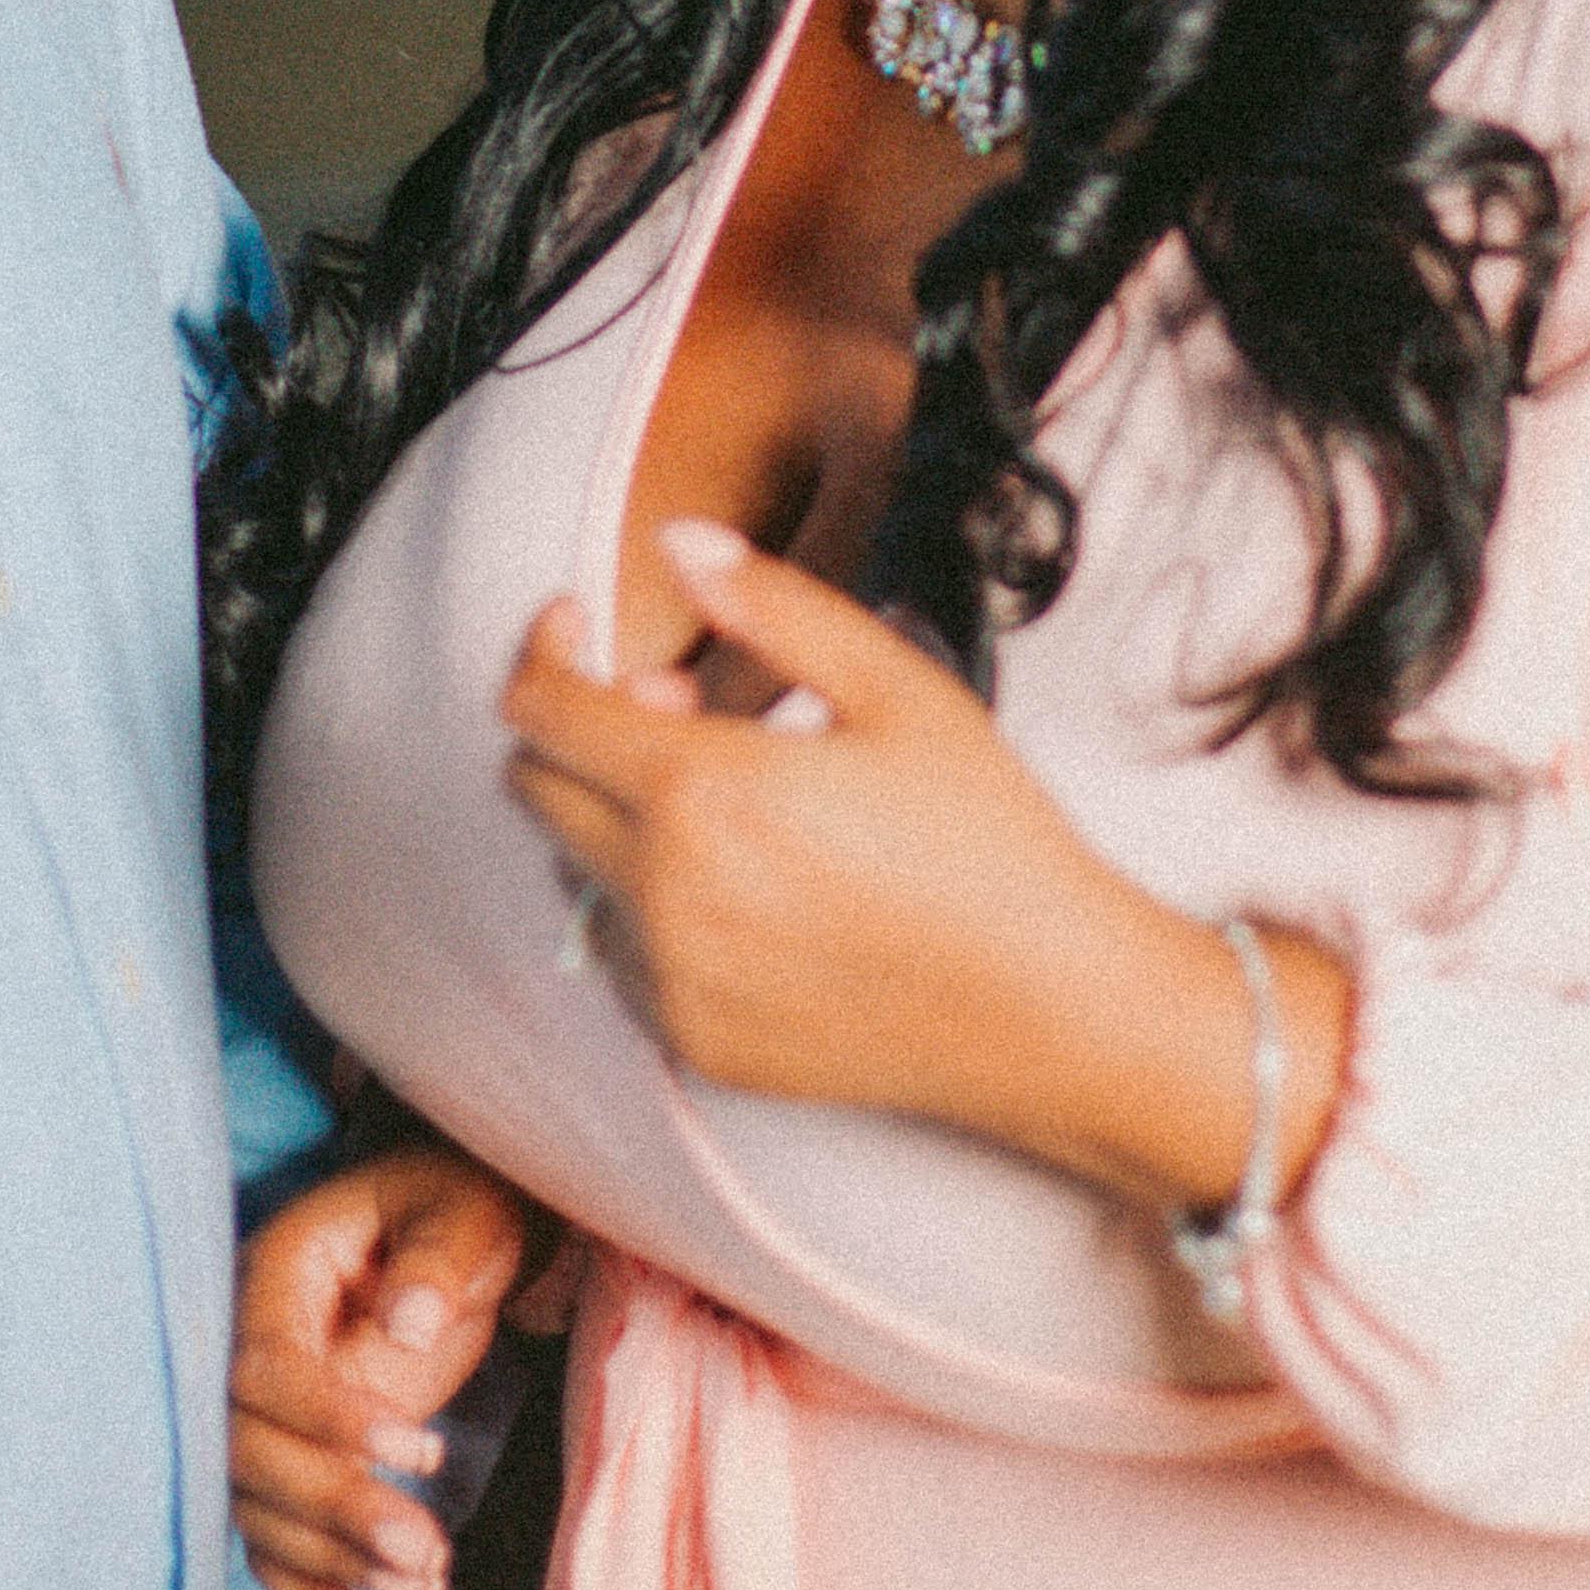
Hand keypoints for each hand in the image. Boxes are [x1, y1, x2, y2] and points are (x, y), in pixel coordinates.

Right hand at [231, 1141, 532, 1589]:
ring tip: (429, 1584)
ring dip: (336, 1559)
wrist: (450, 1232)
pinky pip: (274, 1538)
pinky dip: (316, 1589)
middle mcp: (246, 1349)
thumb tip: (405, 1324)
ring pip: (260, 1508)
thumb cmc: (458, 1210)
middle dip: (336, 1507)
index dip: (328, 1415)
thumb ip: (438, 1259)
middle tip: (428, 1550)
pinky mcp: (287, 1463)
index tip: (421, 1449)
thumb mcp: (466, 1213)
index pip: (266, 1364)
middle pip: (250, 1451)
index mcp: (275, 1274)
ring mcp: (261, 1414)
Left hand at [501, 519, 1344, 1214]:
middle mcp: (665, 896)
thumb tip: (678, 544)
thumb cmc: (989, 842)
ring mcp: (673, 982)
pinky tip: (752, 890)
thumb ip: (774, 606)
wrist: (1053, 1013)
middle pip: (537, 788)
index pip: (542, 710)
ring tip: (738, 805)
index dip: (544, 649)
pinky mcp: (695, 1044)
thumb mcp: (898, 693)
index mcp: (705, 792)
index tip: (578, 623)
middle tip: (684, 710)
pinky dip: (652, 906)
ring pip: (576, 872)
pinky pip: (621, 955)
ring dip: (618, 819)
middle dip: (580, 729)